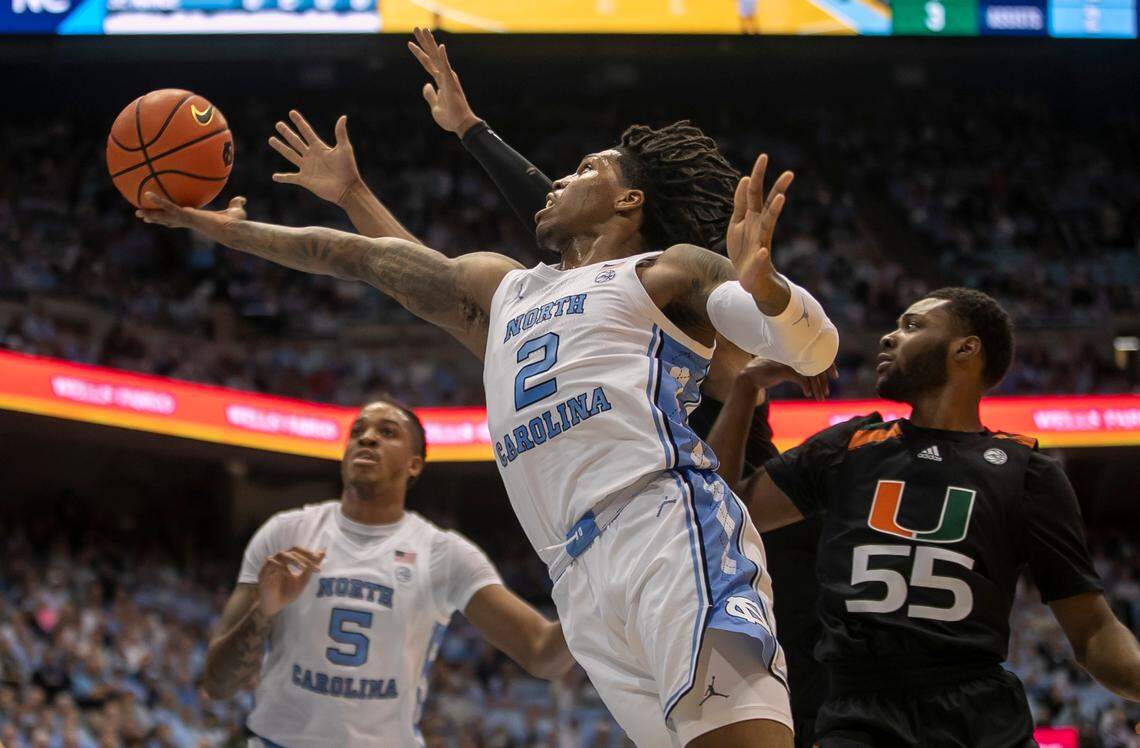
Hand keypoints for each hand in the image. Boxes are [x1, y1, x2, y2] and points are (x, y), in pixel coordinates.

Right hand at [136, 194, 245, 229]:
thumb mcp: (234, 212)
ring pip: (163, 216)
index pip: (180, 219)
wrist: (232, 229)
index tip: (162, 216)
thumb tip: (242, 199)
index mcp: (195, 220)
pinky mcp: (185, 215)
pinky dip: (158, 200)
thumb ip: (236, 205)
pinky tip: (147, 193)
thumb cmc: (234, 224)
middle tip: (142, 215)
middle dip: (155, 218)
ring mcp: (185, 219)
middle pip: (167, 220)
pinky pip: (169, 206)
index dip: (170, 218)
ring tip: (137, 212)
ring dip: (151, 214)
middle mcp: (188, 221)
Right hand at [257, 547, 324, 617]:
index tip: (318, 563)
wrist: (275, 607)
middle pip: (292, 550)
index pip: (299, 551)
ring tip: (303, 568)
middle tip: (314, 564)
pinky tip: (289, 574)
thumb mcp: (303, 580)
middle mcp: (278, 560)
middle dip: (304, 557)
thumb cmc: (287, 593)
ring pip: (282, 554)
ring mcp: (270, 565)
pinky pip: (271, 563)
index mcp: (287, 560)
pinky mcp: (263, 572)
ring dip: (294, 560)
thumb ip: (311, 566)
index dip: (309, 555)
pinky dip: (281, 566)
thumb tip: (323, 552)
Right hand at [269, 110, 362, 205]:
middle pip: (296, 141)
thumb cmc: (348, 168)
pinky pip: (291, 178)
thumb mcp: (344, 148)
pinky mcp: (305, 180)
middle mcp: (311, 156)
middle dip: (287, 133)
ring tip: (271, 139)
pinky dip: (283, 178)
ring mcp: (307, 168)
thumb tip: (343, 117)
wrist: (347, 188)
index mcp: (319, 147)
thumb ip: (341, 133)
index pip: (307, 132)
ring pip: (290, 155)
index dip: (299, 122)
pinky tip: (274, 177)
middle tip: (278, 124)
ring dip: (281, 147)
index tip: (292, 112)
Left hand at [407, 27, 481, 135]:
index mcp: (441, 80)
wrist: (461, 125)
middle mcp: (444, 75)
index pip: (427, 63)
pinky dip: (443, 58)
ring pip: (437, 57)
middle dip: (424, 41)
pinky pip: (446, 68)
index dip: (419, 53)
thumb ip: (430, 94)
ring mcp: (448, 78)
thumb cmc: (450, 117)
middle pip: (432, 55)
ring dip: (430, 43)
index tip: (409, 43)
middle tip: (416, 28)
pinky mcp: (451, 84)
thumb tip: (425, 85)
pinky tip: (440, 47)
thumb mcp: (434, 106)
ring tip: (423, 30)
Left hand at [726, 154, 793, 309]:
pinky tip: (761, 252)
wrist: (748, 276)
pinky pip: (760, 257)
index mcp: (753, 215)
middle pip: (769, 204)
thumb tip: (745, 179)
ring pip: (769, 224)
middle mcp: (760, 225)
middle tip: (789, 173)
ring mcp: (761, 242)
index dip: (758, 174)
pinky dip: (760, 255)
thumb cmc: (743, 247)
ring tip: (780, 198)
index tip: (764, 156)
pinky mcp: (758, 261)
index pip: (756, 191)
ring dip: (774, 211)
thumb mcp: (737, 222)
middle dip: (778, 188)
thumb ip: (740, 203)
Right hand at [739, 358, 837, 401]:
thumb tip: (810, 372)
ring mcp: (789, 361)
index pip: (817, 356)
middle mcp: (794, 354)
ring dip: (817, 388)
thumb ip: (796, 366)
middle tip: (826, 393)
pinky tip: (807, 394)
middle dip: (823, 381)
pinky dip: (806, 387)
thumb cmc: (766, 372)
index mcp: (796, 352)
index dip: (828, 366)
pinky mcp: (784, 370)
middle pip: (816, 366)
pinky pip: (801, 379)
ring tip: (820, 398)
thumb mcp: (784, 367)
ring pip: (810, 374)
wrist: (749, 377)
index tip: (834, 376)